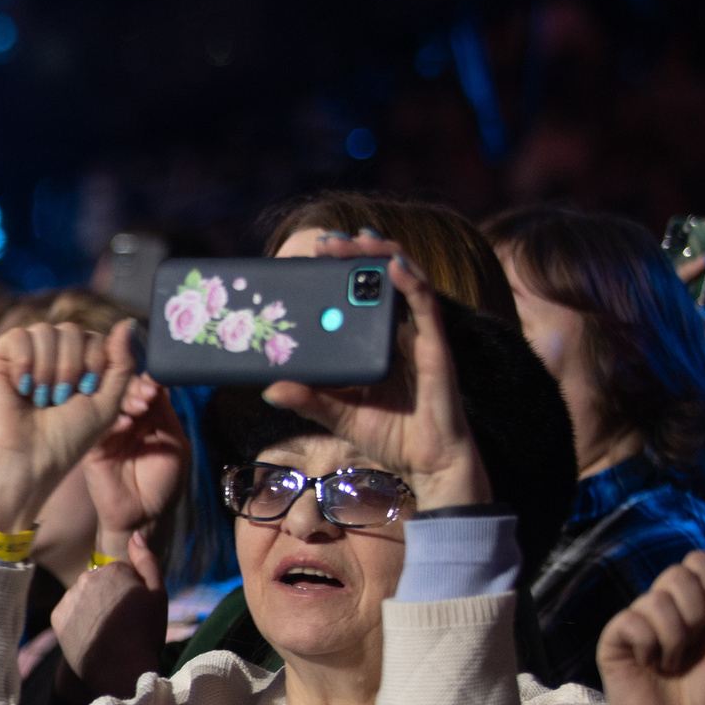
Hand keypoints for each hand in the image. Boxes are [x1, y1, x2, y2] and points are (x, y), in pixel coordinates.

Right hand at [0, 320, 141, 534]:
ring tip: (40, 398)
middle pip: (73, 330)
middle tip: (60, 399)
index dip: (95, 364)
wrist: (26, 461)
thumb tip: (127, 322)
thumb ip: (122, 363)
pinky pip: (19, 336)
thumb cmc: (65, 441)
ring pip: (47, 331)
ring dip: (49, 370)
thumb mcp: (108, 403)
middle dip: (72, 367)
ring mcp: (25, 356)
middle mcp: (52, 358)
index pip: (96, 338)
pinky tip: (20, 387)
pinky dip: (24, 363)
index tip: (84, 395)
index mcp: (78, 367)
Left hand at [51, 533, 168, 700]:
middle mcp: (87, 578)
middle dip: (109, 596)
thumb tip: (135, 535)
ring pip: (82, 597)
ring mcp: (69, 597)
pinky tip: (91, 636)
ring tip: (106, 631)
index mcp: (114, 570)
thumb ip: (147, 561)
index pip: (120, 572)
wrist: (121, 672)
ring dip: (92, 608)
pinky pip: (68, 612)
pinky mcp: (57, 617)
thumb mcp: (158, 596)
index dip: (130, 592)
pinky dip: (77, 622)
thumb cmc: (145, 635)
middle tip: (121, 623)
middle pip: (99, 582)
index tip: (135, 611)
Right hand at [80, 375, 185, 551]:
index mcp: (145, 418)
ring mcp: (107, 432)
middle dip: (137, 388)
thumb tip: (159, 383)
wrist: (143, 514)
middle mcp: (125, 420)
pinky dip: (114, 420)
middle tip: (148, 395)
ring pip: (111, 404)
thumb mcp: (175, 444)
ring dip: (126, 400)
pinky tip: (127, 423)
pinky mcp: (93, 447)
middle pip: (124, 392)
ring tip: (141, 406)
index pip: (143, 390)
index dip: (149, 382)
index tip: (157, 382)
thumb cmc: (162, 482)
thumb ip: (166, 415)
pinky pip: (100, 426)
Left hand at [261, 234, 490, 508]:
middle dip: (356, 254)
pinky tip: (392, 266)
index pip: (359, 295)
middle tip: (325, 241)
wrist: (428, 464)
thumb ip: (308, 399)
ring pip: (406, 281)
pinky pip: (426, 307)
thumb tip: (268, 389)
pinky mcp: (436, 348)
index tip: (313, 254)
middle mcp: (399, 332)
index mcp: (377, 342)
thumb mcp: (338, 414)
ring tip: (356, 239)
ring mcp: (419, 337)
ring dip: (381, 256)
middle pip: (381, 279)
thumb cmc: (390, 435)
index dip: (341, 270)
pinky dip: (410, 282)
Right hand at [599, 552, 704, 704]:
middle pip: (676, 574)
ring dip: (674, 637)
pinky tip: (649, 664)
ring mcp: (637, 624)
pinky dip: (648, 644)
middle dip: (695, 611)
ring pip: (655, 600)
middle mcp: (665, 609)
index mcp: (696, 606)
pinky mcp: (613, 641)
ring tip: (672, 663)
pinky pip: (630, 621)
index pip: (697, 562)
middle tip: (694, 644)